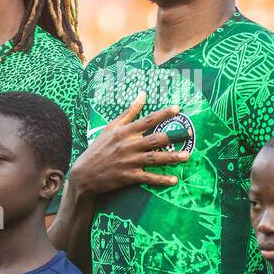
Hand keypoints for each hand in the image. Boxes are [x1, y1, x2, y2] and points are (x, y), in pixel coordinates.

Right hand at [70, 92, 190, 195]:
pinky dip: (161, 179)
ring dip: (171, 157)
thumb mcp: (110, 128)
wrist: (84, 174)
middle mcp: (127, 145)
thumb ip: (129, 112)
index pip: (147, 120)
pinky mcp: (128, 177)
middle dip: (173, 136)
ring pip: (154, 158)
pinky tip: (174, 179)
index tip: (178, 108)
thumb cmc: (99, 148)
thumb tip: (142, 94)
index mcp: (124, 132)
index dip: (163, 114)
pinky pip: (148, 178)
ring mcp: (128, 162)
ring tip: (187, 156)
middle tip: (190, 133)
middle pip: (154, 139)